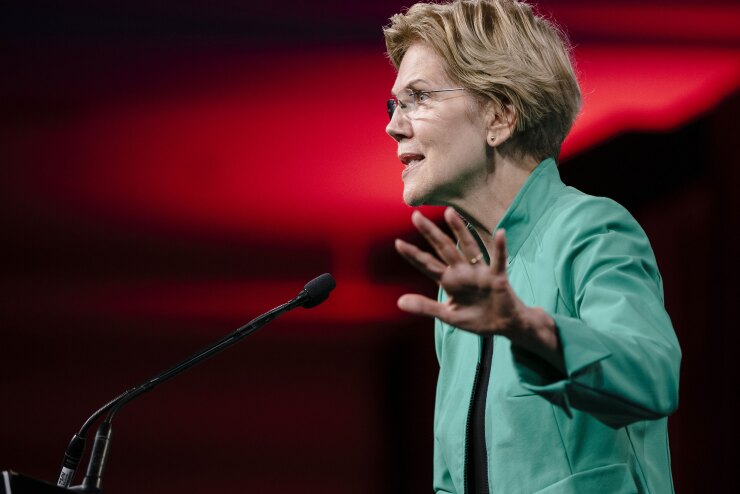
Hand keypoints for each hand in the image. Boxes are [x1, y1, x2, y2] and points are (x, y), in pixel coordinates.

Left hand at [395, 207, 524, 336]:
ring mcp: (479, 273)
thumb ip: (425, 307)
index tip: (398, 243)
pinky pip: (499, 260)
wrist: (504, 326)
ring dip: (460, 230)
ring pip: (468, 248)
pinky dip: (500, 247)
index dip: (414, 255)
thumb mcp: (448, 315)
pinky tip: (500, 233)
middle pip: (444, 249)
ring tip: (450, 213)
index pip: (428, 264)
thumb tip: (399, 302)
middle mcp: (462, 272)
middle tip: (415, 215)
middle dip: (430, 233)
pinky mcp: (497, 277)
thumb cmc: (476, 319)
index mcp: (449, 281)